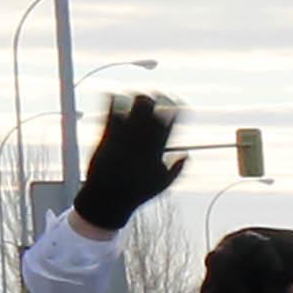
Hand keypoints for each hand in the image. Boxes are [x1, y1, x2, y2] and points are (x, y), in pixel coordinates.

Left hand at [75, 93, 177, 236]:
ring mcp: (123, 138)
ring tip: (138, 96)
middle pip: (152, 112)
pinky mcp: (106, 138)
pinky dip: (111, 102)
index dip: (175, 109)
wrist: (107, 198)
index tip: (177, 102)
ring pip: (132, 110)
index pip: (170, 123)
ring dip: (136, 100)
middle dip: (156, 101)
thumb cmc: (136, 193)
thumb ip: (176, 169)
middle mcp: (141, 141)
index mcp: (157, 150)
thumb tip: (186, 154)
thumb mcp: (162, 184)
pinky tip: (112, 94)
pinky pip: (109, 115)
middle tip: (155, 97)